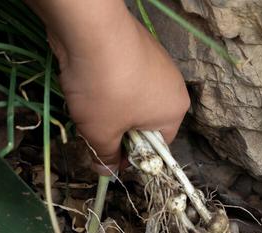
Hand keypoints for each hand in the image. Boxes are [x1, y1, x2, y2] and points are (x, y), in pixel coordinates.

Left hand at [27, 0, 189, 173]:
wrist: (91, 30)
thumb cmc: (105, 90)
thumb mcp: (101, 133)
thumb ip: (106, 156)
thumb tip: (107, 173)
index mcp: (174, 112)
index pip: (155, 148)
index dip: (130, 158)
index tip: (107, 158)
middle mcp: (172, 86)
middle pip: (143, 122)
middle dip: (117, 131)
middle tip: (93, 132)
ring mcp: (156, 62)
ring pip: (131, 100)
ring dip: (109, 110)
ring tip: (87, 106)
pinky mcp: (136, 47)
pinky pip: (122, 78)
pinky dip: (106, 86)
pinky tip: (88, 84)